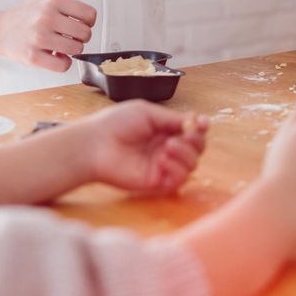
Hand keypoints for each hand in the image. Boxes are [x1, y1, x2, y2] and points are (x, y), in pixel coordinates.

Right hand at [0, 0, 97, 71]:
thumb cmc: (26, 12)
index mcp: (53, 1)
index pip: (90, 14)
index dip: (88, 22)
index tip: (78, 23)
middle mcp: (46, 18)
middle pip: (85, 34)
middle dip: (80, 37)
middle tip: (68, 36)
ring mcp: (38, 38)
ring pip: (76, 50)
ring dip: (71, 50)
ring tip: (60, 45)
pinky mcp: (32, 56)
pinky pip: (63, 65)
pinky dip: (62, 63)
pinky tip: (53, 55)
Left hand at [78, 102, 209, 194]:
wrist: (95, 144)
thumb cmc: (116, 123)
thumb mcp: (147, 112)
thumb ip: (172, 119)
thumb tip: (195, 120)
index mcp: (164, 130)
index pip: (192, 131)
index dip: (200, 127)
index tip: (201, 123)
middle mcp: (166, 148)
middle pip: (197, 149)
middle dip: (196, 141)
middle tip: (187, 135)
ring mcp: (162, 166)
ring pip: (191, 165)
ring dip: (186, 154)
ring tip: (168, 147)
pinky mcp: (156, 182)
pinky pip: (178, 180)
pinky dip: (176, 169)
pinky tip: (162, 160)